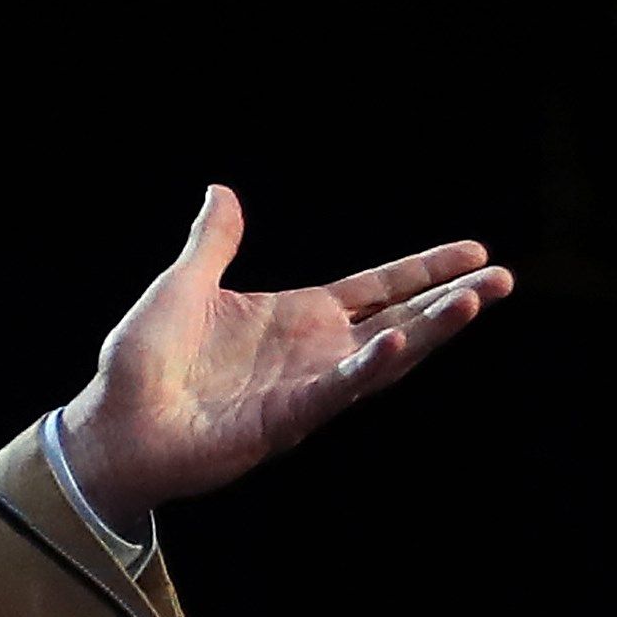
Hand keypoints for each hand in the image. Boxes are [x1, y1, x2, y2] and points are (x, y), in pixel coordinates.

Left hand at [58, 186, 511, 529]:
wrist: (111, 425)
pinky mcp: (285, 420)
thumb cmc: (141, 362)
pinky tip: (398, 339)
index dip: (423, 270)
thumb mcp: (182, 286)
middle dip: (451, 300)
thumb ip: (212, 243)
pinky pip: (337, 391)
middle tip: (505, 278)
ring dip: (430, 330)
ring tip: (476, 301)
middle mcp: (312, 353)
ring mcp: (305, 388)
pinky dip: (368, 367)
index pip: (377, 288)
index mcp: (296, 318)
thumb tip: (222, 191)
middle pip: (399, 319)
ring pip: (385, 357)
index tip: (474, 251)